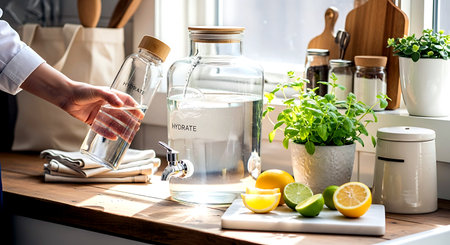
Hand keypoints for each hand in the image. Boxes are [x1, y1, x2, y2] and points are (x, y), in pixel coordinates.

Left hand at [20, 63, 144, 141]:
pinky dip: (107, 133)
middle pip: (121, 115)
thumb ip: (109, 97)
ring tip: (127, 136)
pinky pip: (101, 129)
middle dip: (129, 122)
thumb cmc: (82, 91)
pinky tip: (114, 138)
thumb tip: (120, 105)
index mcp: (110, 96)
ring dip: (120, 130)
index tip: (141, 114)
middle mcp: (106, 105)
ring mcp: (100, 113)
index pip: (126, 102)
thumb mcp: (97, 91)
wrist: (66, 96)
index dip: (134, 108)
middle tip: (136, 128)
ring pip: (113, 123)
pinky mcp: (92, 121)